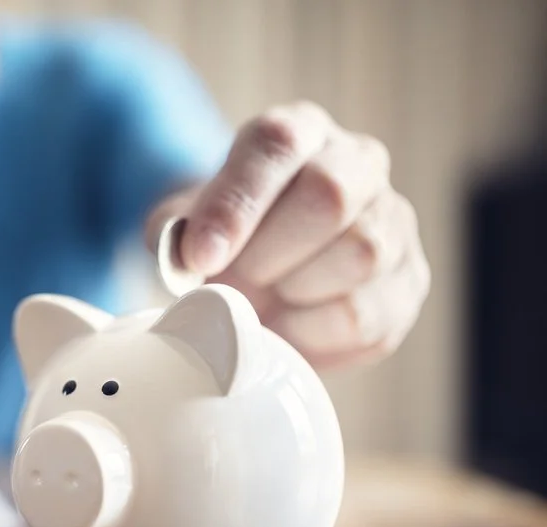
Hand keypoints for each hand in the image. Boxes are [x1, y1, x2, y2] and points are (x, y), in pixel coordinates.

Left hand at [146, 101, 429, 369]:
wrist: (262, 270)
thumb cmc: (225, 239)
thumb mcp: (185, 224)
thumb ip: (174, 233)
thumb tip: (188, 258)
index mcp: (298, 132)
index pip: (276, 145)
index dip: (236, 205)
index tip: (200, 257)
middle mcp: (358, 162)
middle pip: (331, 196)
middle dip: (270, 254)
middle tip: (239, 280)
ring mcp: (394, 219)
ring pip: (361, 254)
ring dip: (296, 293)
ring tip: (269, 298)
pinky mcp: (409, 281)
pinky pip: (368, 316)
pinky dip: (315, 334)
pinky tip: (291, 326)